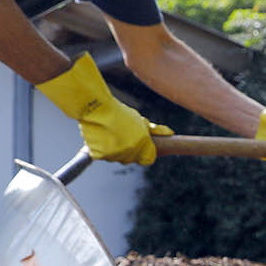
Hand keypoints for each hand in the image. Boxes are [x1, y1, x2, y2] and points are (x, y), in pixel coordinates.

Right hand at [36, 55, 171, 165]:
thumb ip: (156, 130)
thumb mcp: (140, 120)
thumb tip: (170, 133)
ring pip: (115, 158)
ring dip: (112, 150)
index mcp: (143, 143)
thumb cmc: (118, 112)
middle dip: (127, 150)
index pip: (148, 159)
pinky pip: (100, 156)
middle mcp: (130, 151)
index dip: (143, 152)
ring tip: (108, 132)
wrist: (95, 106)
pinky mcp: (99, 154)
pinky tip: (99, 136)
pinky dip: (98, 149)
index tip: (136, 145)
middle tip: (119, 134)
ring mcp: (114, 154)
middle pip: (131, 159)